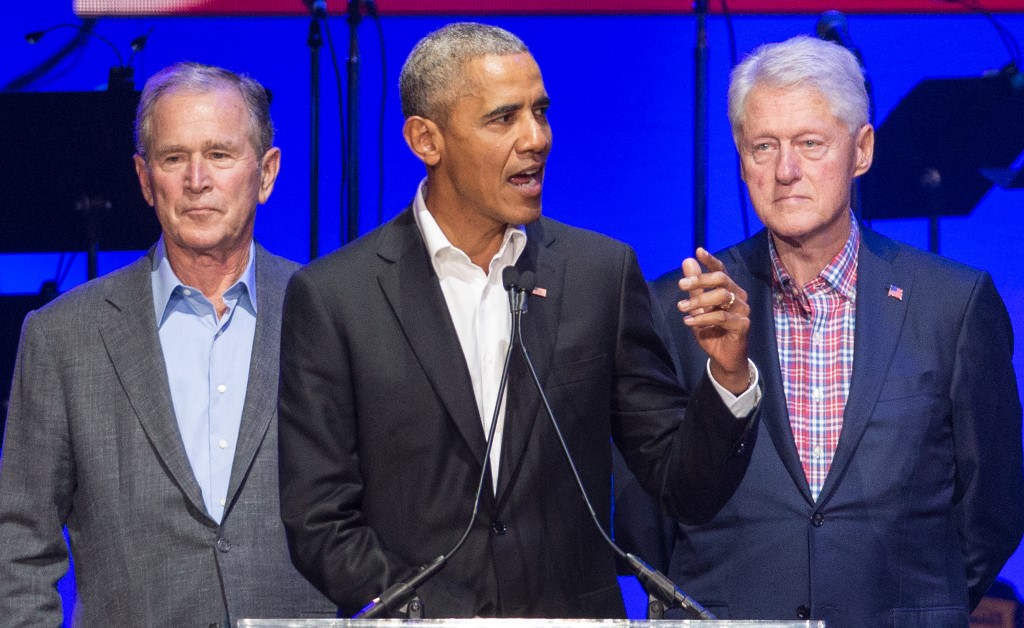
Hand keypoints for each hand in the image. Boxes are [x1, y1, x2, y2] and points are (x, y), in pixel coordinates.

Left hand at [677, 247, 749, 393]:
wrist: (723, 357)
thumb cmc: (712, 330)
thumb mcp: (698, 307)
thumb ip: (694, 286)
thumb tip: (688, 261)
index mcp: (729, 289)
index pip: (721, 271)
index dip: (710, 261)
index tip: (698, 251)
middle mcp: (739, 297)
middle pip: (721, 280)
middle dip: (700, 280)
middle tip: (680, 285)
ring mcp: (743, 310)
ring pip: (721, 296)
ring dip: (698, 301)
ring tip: (681, 308)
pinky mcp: (743, 325)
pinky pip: (721, 317)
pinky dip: (702, 318)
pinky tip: (688, 321)